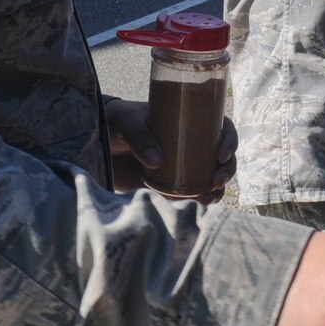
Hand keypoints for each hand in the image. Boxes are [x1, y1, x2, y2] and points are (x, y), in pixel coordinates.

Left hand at [104, 98, 236, 203]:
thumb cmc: (115, 121)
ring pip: (209, 176)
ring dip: (216, 189)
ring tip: (210, 198)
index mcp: (187, 120)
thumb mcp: (126, 121)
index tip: (221, 155)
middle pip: (220, 156)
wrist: (95, 140)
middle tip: (216, 181)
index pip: (219, 127)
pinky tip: (200, 204)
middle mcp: (189, 142)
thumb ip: (139, 137)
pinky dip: (197, 200)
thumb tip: (157, 162)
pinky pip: (189, 192)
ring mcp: (180, 164)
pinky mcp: (167, 182)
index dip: (228, 140)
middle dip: (226, 170)